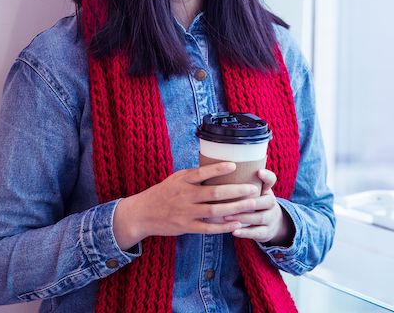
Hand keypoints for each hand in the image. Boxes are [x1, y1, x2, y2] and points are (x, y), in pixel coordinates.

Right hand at [112, 162, 261, 249]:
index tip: (234, 165)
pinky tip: (236, 224)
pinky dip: (223, 227)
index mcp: (183, 180)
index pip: (202, 172)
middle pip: (214, 193)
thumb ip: (194, 175)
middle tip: (252, 189)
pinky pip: (208, 228)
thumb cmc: (163, 192)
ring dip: (234, 208)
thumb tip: (217, 165)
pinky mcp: (186, 227)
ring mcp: (186, 212)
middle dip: (235, 191)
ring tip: (251, 204)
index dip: (218, 169)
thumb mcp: (176, 178)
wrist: (141, 214)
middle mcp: (185, 195)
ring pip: (214, 211)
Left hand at [225, 168, 294, 246]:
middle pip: (267, 200)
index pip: (271, 180)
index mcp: (266, 190)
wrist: (271, 223)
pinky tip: (234, 232)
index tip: (258, 172)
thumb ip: (240, 181)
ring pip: (260, 217)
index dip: (266, 176)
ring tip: (227, 217)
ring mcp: (270, 218)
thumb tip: (216, 165)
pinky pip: (257, 233)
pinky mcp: (266, 232)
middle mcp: (271, 203)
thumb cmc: (254, 202)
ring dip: (244, 217)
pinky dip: (246, 233)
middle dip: (250, 201)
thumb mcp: (252, 191)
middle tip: (233, 201)